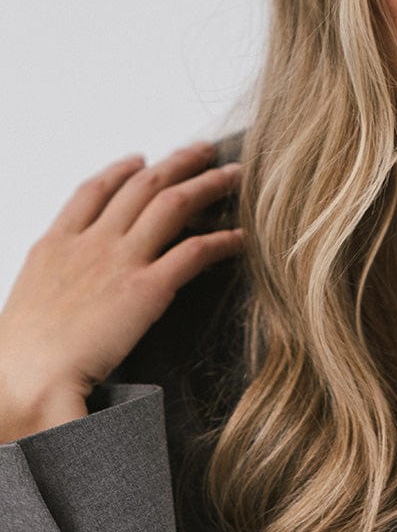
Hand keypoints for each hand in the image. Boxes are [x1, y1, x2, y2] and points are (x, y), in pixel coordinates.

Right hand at [0, 142, 243, 420]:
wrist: (23, 380)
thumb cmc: (18, 357)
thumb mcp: (26, 300)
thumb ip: (52, 280)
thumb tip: (67, 287)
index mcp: (55, 244)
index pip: (93, 191)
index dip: (120, 171)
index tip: (140, 160)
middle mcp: (91, 243)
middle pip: (143, 185)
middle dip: (177, 162)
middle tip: (202, 151)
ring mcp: (121, 262)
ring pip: (174, 204)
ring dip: (207, 184)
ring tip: (232, 175)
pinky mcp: (148, 289)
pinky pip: (195, 252)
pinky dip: (222, 240)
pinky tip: (239, 238)